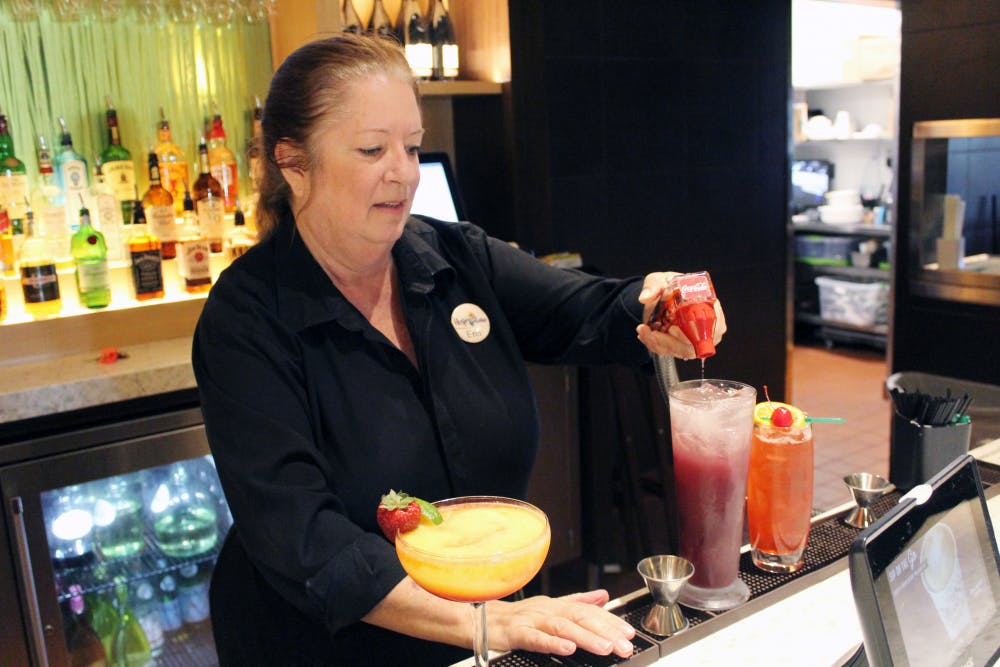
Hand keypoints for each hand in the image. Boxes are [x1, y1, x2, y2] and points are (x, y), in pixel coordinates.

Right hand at [485, 590, 635, 657]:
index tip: (628, 633)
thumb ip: (578, 601)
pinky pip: (536, 638)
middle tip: (624, 645)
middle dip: (605, 631)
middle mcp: (547, 610)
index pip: (589, 611)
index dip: (610, 621)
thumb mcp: (551, 606)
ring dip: (586, 637)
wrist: (483, 619)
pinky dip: (553, 642)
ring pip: (563, 627)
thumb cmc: (519, 616)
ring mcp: (532, 621)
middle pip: (580, 617)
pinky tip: (568, 648)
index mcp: (557, 605)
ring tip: (605, 648)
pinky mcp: (517, 634)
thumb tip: (602, 595)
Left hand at [635, 271, 727, 358]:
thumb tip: (645, 297)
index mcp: (709, 307)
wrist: (658, 297)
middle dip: (671, 341)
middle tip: (653, 332)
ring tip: (644, 330)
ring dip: (659, 343)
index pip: (710, 326)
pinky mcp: (680, 347)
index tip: (673, 329)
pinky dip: (654, 344)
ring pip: (679, 351)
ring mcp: (694, 339)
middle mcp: (705, 327)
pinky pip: (668, 351)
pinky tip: (645, 334)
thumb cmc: (668, 287)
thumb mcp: (659, 280)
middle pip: (694, 344)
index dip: (694, 332)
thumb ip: (653, 286)